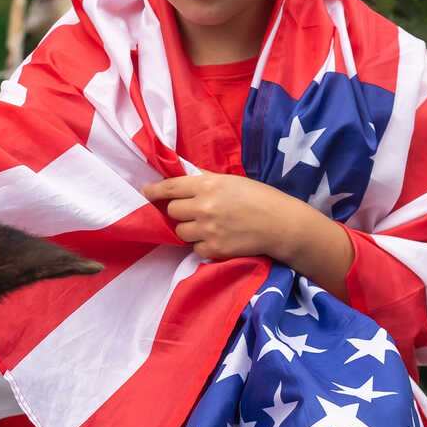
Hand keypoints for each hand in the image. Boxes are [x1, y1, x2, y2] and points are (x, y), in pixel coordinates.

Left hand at [141, 173, 305, 262]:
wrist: (281, 224)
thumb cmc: (260, 198)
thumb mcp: (231, 181)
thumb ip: (205, 180)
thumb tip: (183, 178)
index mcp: (208, 184)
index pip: (170, 187)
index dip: (154, 191)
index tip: (144, 193)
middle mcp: (204, 206)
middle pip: (172, 210)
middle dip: (179, 211)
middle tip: (193, 212)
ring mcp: (207, 229)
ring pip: (179, 232)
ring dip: (188, 229)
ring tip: (206, 226)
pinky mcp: (214, 249)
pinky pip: (194, 248)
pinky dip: (202, 244)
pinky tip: (218, 238)